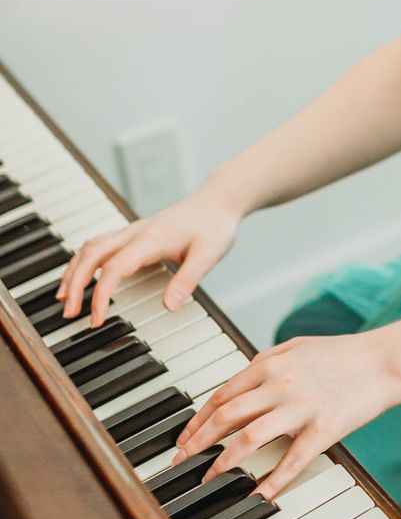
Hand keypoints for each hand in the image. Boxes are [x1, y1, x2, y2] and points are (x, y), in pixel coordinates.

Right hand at [55, 182, 242, 327]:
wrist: (219, 199)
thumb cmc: (214, 225)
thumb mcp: (208, 255)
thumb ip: (187, 280)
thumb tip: (169, 306)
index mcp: (151, 239)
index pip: (114, 269)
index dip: (100, 296)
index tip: (96, 319)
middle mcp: (136, 233)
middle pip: (91, 255)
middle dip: (75, 284)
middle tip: (69, 312)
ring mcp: (134, 230)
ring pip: (91, 247)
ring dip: (74, 270)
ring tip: (64, 296)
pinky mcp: (136, 231)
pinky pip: (100, 243)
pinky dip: (84, 260)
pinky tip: (82, 272)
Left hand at [169, 331, 400, 501]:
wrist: (383, 361)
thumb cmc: (342, 355)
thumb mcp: (297, 347)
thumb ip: (266, 361)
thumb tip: (240, 379)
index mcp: (270, 364)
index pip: (221, 394)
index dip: (197, 419)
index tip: (184, 438)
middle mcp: (279, 384)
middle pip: (226, 416)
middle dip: (197, 443)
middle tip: (181, 462)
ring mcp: (300, 407)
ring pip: (248, 438)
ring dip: (222, 462)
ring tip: (208, 480)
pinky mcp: (323, 428)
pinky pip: (291, 460)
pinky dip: (270, 481)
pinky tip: (256, 497)